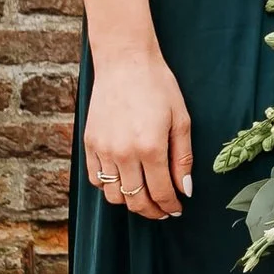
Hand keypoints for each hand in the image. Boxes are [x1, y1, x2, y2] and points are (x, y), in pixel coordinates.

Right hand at [84, 47, 192, 218]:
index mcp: (150, 148)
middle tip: (163, 210)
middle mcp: (123, 153)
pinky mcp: (89, 143)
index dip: (170, 206)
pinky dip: (109, 187)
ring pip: (114, 195)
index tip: (176, 209)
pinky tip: (124, 181)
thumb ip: (183, 158)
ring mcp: (102, 150)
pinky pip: (95, 179)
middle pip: (136, 200)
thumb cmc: (158, 86)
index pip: (161, 193)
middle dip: (152, 211)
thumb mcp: (181, 120)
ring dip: (130, 202)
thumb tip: (185, 190)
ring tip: (144, 196)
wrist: (125, 62)